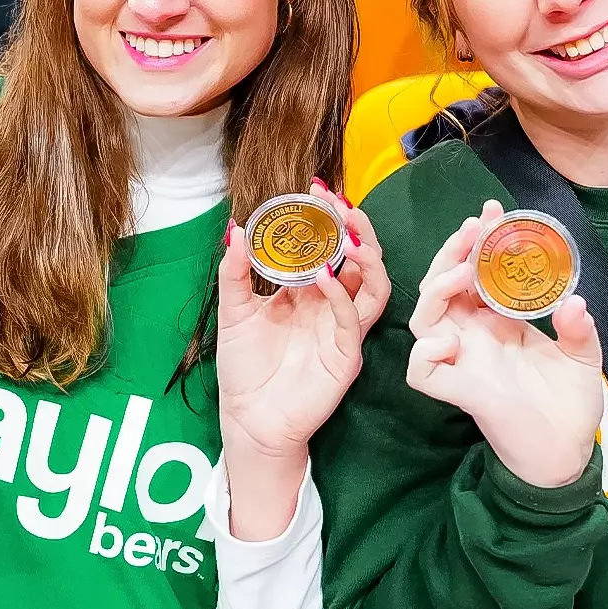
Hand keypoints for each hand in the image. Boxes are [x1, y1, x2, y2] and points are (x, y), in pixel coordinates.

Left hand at [217, 185, 388, 534]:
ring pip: (373, 287)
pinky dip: (342, 295)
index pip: (328, 249)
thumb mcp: (233, 312)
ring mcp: (342, 331)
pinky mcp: (345, 356)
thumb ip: (235, 273)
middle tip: (342, 203)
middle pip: (360, 261)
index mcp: (307, 293)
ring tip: (349, 234)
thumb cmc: (244, 368)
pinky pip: (354, 321)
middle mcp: (331, 307)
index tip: (317, 190)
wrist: (247, 418)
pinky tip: (325, 278)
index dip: (327, 221)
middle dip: (356, 230)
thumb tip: (235, 230)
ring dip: (366, 258)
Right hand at [405, 200, 603, 488]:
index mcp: (496, 322)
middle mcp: (472, 337)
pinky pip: (422, 369)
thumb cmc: (568, 404)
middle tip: (475, 228)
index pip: (475, 273)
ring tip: (464, 272)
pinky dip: (428, 352)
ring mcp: (461, 362)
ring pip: (423, 319)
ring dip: (437, 290)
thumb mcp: (584, 356)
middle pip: (441, 286)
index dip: (479, 242)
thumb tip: (575, 302)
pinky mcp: (457, 391)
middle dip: (453, 253)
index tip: (495, 211)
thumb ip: (578, 329)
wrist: (566, 454)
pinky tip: (454, 340)